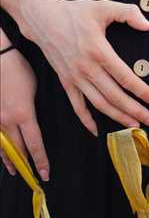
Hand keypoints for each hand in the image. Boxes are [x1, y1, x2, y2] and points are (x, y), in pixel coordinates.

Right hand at [0, 48, 49, 181]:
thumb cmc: (18, 70)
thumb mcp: (34, 89)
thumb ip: (32, 108)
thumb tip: (32, 117)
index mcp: (24, 115)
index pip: (35, 144)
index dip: (40, 160)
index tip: (45, 172)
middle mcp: (8, 121)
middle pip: (19, 149)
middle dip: (27, 164)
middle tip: (34, 176)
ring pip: (3, 146)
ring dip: (10, 160)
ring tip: (15, 170)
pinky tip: (1, 153)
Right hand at [19, 0, 148, 134]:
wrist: (41, 18)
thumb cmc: (74, 12)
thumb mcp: (103, 6)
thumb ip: (128, 13)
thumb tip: (148, 25)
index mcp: (99, 51)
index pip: (125, 77)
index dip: (142, 91)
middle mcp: (87, 68)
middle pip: (114, 96)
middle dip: (134, 110)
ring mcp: (74, 77)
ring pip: (99, 104)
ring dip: (117, 117)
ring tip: (133, 126)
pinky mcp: (65, 81)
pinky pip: (76, 105)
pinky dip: (86, 119)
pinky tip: (96, 130)